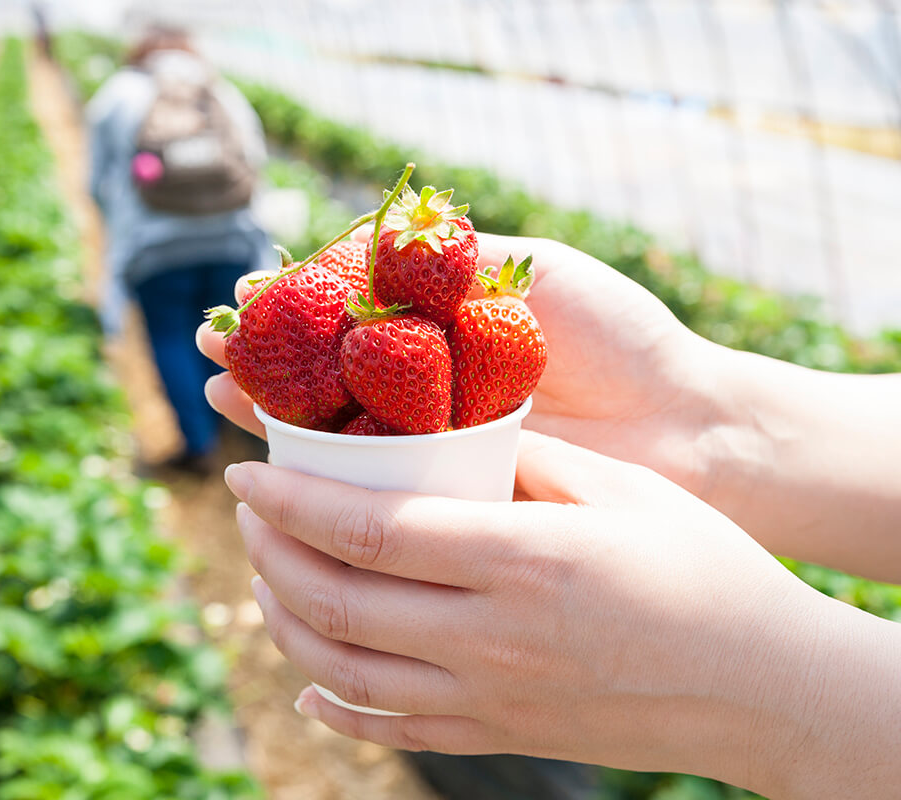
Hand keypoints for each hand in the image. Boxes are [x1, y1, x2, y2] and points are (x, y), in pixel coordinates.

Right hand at [197, 232, 728, 496]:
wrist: (689, 424)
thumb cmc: (622, 336)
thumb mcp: (538, 272)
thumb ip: (457, 258)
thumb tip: (364, 242)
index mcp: (447, 329)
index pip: (346, 315)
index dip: (293, 311)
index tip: (241, 306)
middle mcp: (432, 389)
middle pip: (328, 375)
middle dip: (267, 365)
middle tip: (211, 356)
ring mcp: (439, 447)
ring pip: (337, 433)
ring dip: (274, 417)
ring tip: (219, 398)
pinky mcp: (454, 499)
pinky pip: (376, 487)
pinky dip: (323, 476)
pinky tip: (275, 464)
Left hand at [225, 430, 823, 782]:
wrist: (765, 685)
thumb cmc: (705, 567)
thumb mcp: (619, 487)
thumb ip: (522, 460)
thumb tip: (443, 432)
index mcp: (521, 559)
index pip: (368, 530)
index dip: (291, 499)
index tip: (244, 470)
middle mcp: (491, 639)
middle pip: (336, 603)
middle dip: (272, 553)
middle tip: (252, 513)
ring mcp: (491, 701)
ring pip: (345, 675)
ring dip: (286, 623)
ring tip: (270, 578)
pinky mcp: (502, 737)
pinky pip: (393, 733)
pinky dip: (337, 709)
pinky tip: (312, 688)